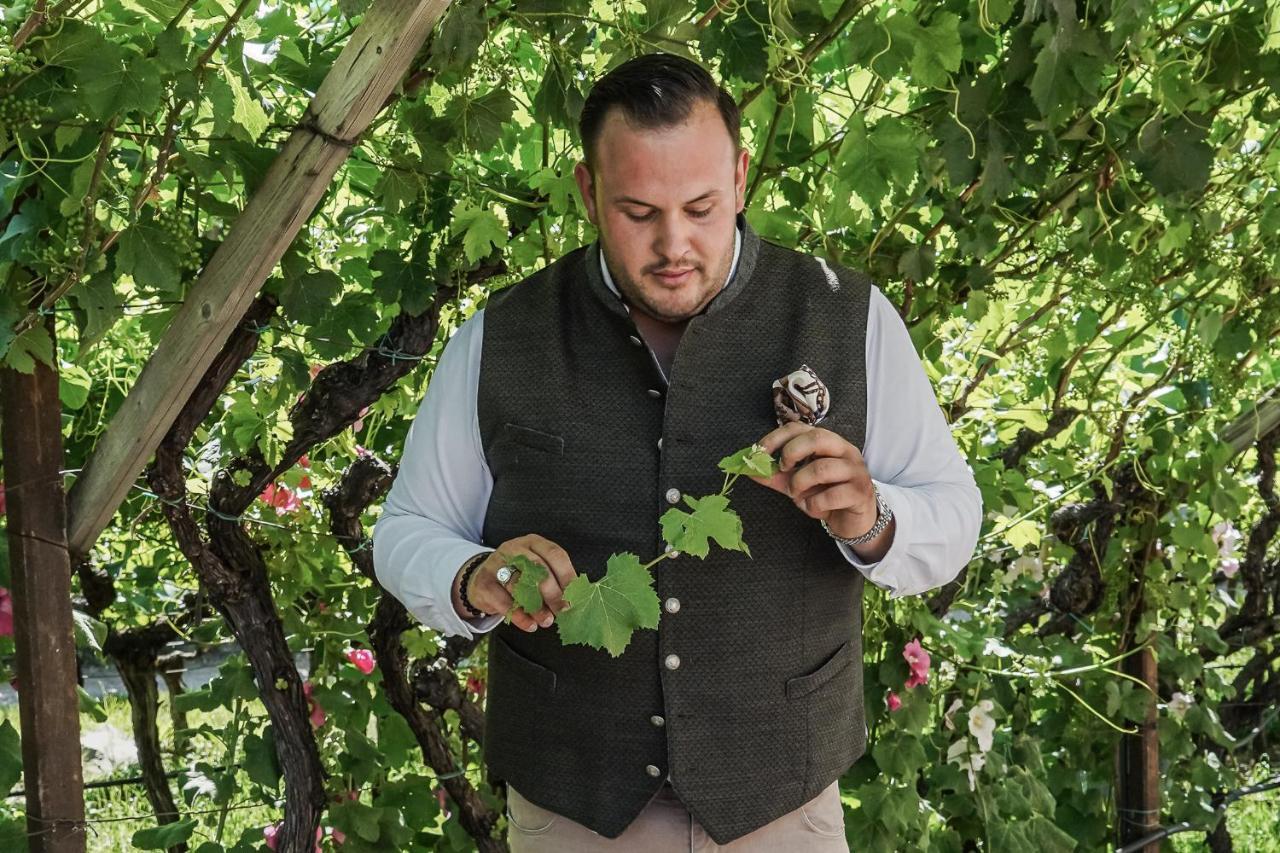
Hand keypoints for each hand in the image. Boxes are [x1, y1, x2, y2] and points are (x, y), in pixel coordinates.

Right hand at [453, 534, 577, 631]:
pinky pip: (503, 601)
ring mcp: (496, 564)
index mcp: (533, 543)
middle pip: (538, 569)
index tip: (574, 596)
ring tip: (546, 621)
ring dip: (537, 607)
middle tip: (562, 611)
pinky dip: (519, 616)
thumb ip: (553, 579)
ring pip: (520, 585)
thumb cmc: (517, 576)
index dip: (567, 575)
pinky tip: (530, 625)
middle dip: (553, 593)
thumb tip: (573, 600)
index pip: (555, 554)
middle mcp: (514, 548)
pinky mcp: (484, 582)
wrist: (481, 580)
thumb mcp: (535, 571)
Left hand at [745, 422, 878, 538]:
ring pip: (822, 468)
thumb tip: (749, 469)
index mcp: (828, 442)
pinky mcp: (860, 492)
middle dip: (792, 453)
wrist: (853, 520)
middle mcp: (845, 450)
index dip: (776, 438)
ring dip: (801, 484)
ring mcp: (855, 470)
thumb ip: (775, 475)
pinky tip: (814, 509)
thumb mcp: (796, 483)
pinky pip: (831, 496)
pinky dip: (814, 505)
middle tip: (783, 470)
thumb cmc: (825, 495)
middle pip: (817, 437)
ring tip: (798, 495)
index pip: (800, 428)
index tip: (758, 453)